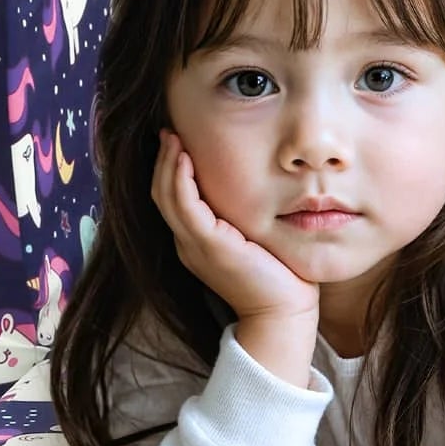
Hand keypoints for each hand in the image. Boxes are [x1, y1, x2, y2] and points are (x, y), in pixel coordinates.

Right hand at [153, 130, 320, 323]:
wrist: (283, 314)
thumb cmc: (281, 279)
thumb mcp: (257, 240)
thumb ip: (246, 219)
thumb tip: (262, 190)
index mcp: (197, 244)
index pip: (173, 200)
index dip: (169, 170)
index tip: (177, 143)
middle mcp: (188, 244)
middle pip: (161, 194)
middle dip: (163, 160)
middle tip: (168, 131)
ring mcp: (194, 246)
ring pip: (167, 197)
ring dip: (167, 163)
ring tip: (172, 136)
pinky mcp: (208, 245)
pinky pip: (185, 205)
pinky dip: (180, 178)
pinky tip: (184, 157)